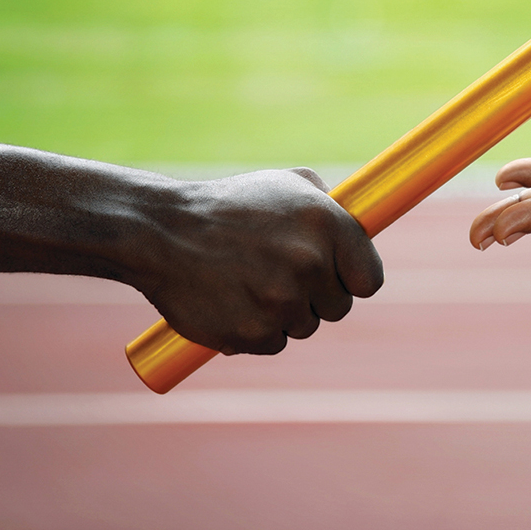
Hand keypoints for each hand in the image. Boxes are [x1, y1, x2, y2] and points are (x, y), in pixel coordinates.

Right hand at [131, 168, 383, 354]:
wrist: (160, 231)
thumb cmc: (229, 206)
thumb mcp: (284, 185)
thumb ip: (328, 203)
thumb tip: (359, 222)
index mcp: (327, 224)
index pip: (370, 279)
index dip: (353, 281)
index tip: (338, 278)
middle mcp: (310, 263)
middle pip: (339, 308)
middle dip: (316, 298)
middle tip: (281, 276)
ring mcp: (281, 302)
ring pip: (304, 327)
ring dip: (284, 314)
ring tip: (250, 282)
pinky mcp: (252, 333)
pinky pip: (273, 344)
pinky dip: (257, 332)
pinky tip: (234, 303)